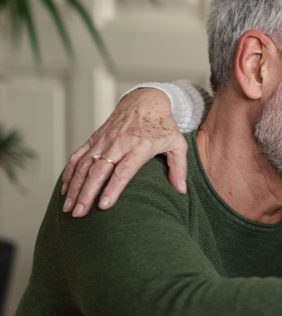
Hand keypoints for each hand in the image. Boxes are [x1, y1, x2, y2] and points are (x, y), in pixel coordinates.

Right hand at [62, 88, 186, 216]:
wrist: (145, 101)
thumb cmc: (163, 125)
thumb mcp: (177, 144)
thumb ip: (179, 167)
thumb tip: (181, 191)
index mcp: (140, 145)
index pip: (123, 170)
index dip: (112, 188)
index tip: (103, 206)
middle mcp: (119, 142)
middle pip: (99, 171)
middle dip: (87, 193)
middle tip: (79, 214)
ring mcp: (104, 140)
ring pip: (84, 165)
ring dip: (75, 187)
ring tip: (69, 207)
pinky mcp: (95, 138)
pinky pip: (78, 156)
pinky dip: (70, 172)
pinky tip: (66, 189)